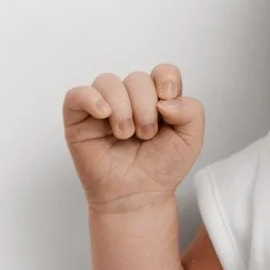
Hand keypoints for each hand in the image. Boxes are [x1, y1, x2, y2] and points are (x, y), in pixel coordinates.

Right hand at [62, 64, 204, 213]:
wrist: (137, 197)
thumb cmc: (161, 168)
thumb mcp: (191, 139)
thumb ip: (192, 111)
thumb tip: (165, 99)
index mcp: (158, 99)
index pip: (162, 72)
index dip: (166, 81)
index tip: (167, 106)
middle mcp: (130, 98)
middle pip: (137, 78)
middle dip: (145, 107)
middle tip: (146, 135)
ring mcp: (103, 107)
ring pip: (108, 82)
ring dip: (122, 108)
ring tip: (126, 135)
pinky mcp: (79, 119)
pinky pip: (77, 94)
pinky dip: (91, 99)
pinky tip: (104, 115)